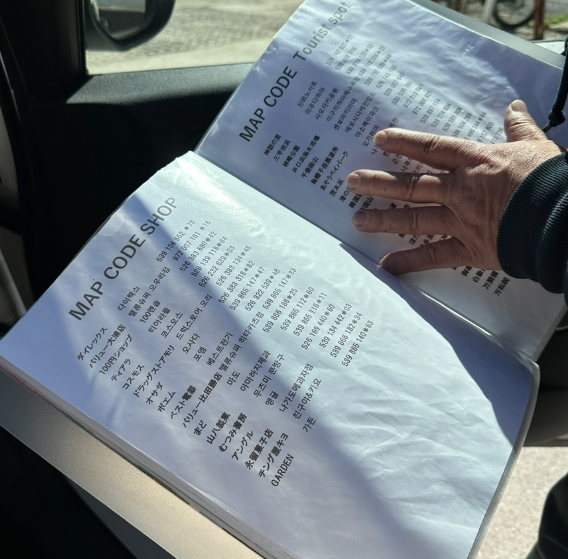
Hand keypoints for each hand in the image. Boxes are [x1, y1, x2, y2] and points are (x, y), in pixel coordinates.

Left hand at [347, 100, 563, 274]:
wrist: (563, 219)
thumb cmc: (551, 180)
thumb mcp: (536, 147)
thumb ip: (520, 129)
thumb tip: (514, 109)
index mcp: (475, 162)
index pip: (431, 149)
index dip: (403, 143)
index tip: (378, 139)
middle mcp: (460, 191)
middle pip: (411, 185)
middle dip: (379, 183)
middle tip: (351, 182)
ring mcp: (461, 221)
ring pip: (414, 219)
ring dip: (384, 219)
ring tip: (357, 220)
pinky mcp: (469, 249)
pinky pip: (434, 256)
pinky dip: (410, 261)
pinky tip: (386, 266)